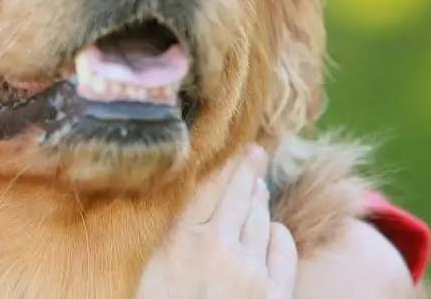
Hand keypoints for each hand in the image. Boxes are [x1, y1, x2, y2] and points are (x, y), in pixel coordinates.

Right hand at [137, 145, 296, 298]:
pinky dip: (279, 235)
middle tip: (255, 151)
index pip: (208, 187)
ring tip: (259, 187)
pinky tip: (275, 228)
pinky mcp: (273, 295)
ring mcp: (250, 271)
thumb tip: (173, 204)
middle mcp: (220, 247)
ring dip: (260, 200)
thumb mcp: (146, 266)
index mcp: (182, 238)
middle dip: (248, 171)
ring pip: (261, 221)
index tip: (235, 146)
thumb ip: (162, 234)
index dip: (225, 164)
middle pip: (239, 198)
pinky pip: (283, 253)